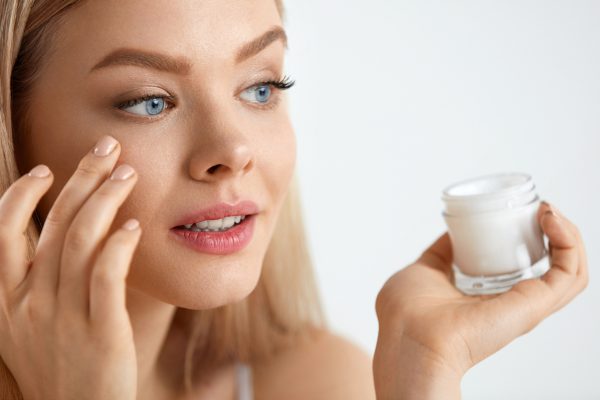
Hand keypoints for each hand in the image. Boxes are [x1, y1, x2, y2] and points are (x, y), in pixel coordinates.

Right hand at [0, 136, 140, 399]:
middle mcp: (28, 306)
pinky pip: (107, 277)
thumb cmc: (63, 367)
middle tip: (107, 148)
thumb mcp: (30, 328)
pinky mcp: (100, 332)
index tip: (45, 170)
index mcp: (5, 303)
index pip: (3, 234)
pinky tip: (135, 225)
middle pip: (52, 226)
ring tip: (129, 173)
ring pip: (80, 242)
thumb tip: (58, 234)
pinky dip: (119, 245)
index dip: (21, 196)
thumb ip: (36, 284)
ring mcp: (63, 319)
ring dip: (106, 199)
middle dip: (80, 179)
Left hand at [373, 201, 587, 398]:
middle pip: (555, 264)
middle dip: (557, 230)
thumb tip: (452, 233)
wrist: (408, 338)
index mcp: (490, 296)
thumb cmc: (405, 315)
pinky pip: (570, 272)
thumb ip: (440, 254)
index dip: (532, 235)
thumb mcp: (424, 270)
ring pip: (571, 267)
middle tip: (540, 208)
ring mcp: (527, 304)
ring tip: (548, 210)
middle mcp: (513, 302)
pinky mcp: (535, 305)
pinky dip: (569, 242)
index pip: (528, 265)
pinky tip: (550, 220)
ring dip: (567, 233)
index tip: (523, 210)